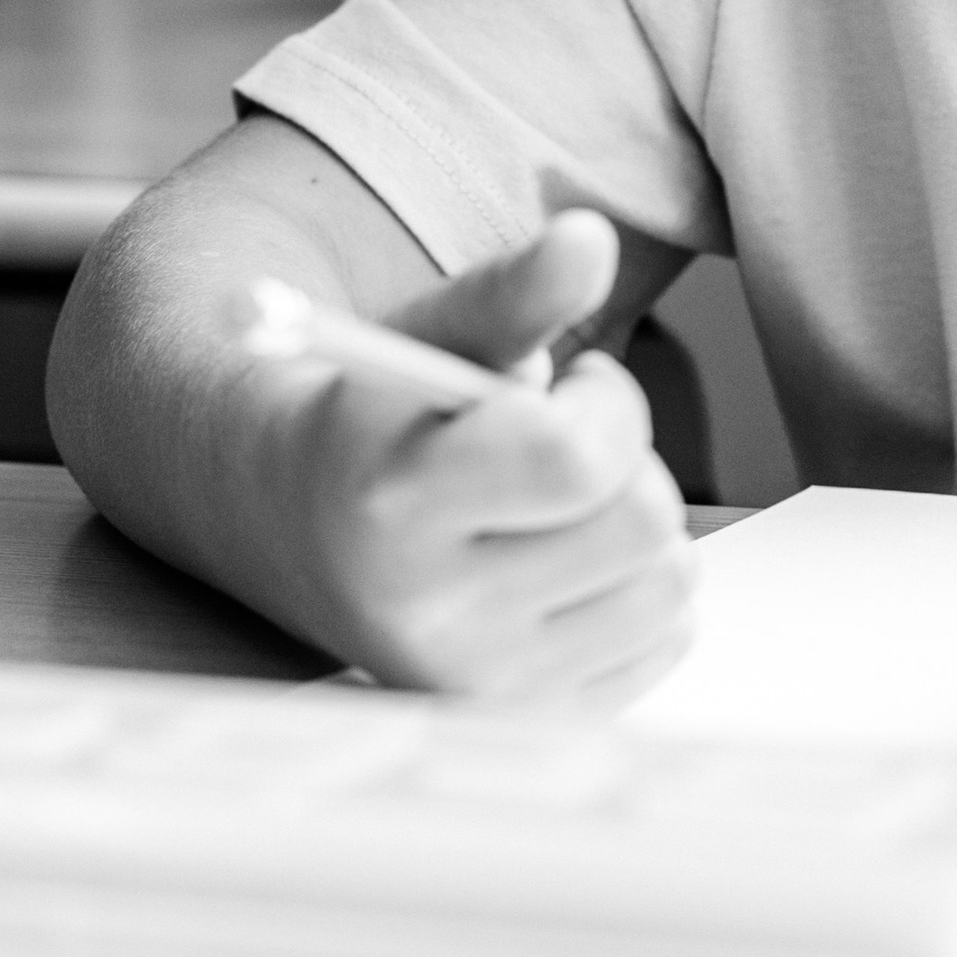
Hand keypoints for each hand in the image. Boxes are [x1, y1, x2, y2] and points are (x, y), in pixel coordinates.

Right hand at [247, 208, 694, 704]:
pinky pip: (666, 643)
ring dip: (639, 525)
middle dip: (626, 458)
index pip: (573, 456)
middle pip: (641, 522)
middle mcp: (425, 613)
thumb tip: (590, 237)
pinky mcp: (521, 718)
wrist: (286, 522)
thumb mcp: (429, 336)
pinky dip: (639, 590)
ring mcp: (476, 683)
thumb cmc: (375, 417)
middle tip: (565, 441)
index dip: (606, 401)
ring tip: (558, 502)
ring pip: (670, 586)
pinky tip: (566, 562)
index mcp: (391, 500)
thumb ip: (513, 292)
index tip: (573, 383)